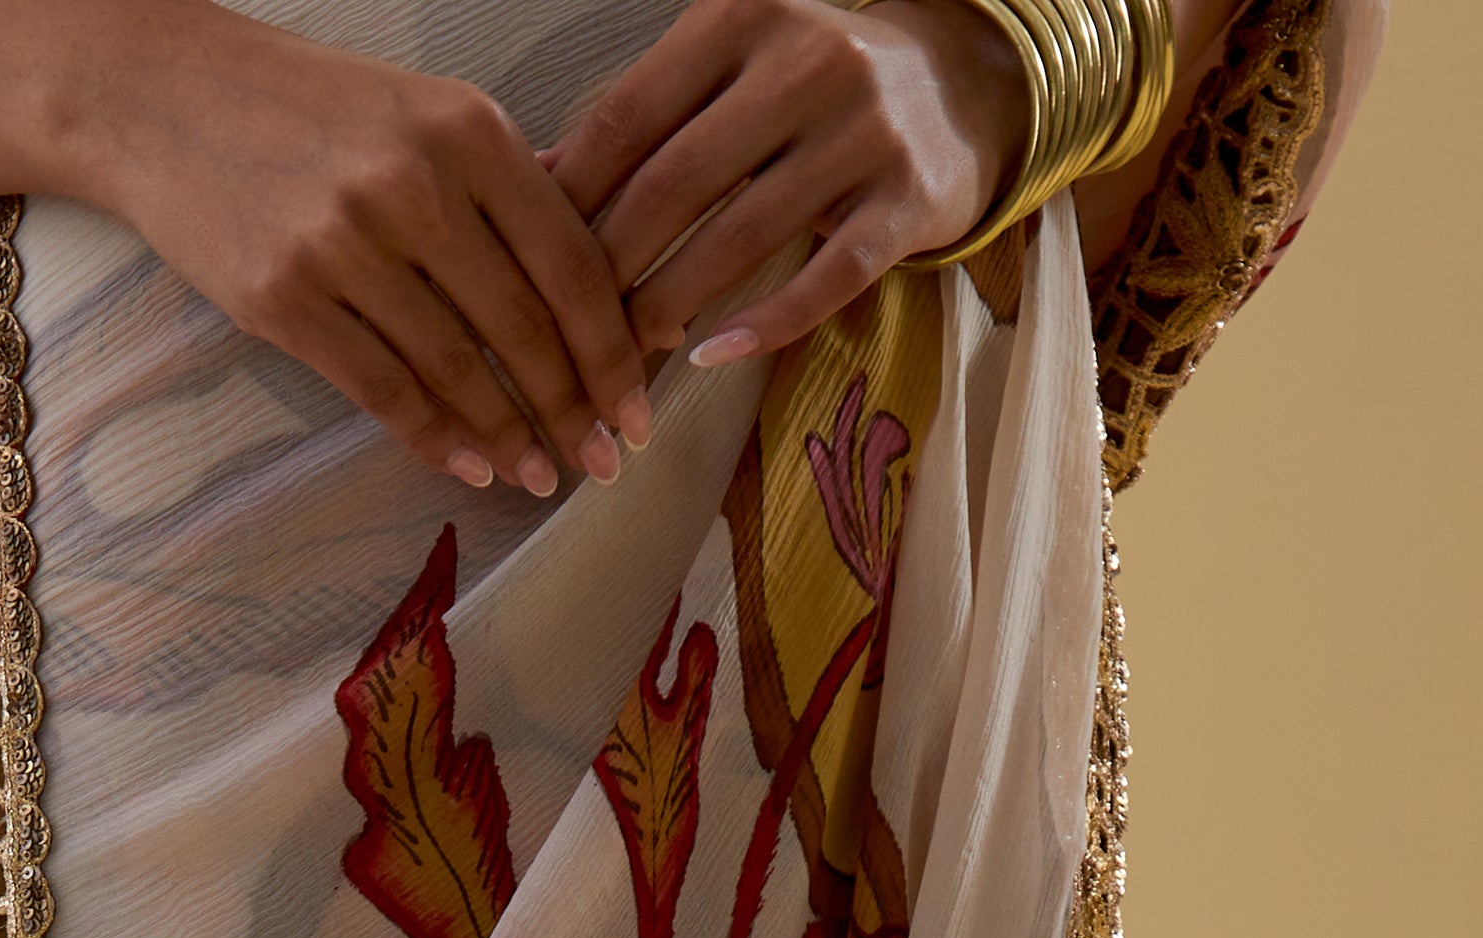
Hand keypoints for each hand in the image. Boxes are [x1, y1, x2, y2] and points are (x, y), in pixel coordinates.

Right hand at [76, 4, 654, 495]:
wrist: (163, 96)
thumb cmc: (308, 110)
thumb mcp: (420, 112)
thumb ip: (500, 186)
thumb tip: (590, 277)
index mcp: (465, 129)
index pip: (568, 261)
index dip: (612, 349)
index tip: (638, 409)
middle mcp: (412, 185)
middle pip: (522, 327)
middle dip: (572, 409)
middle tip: (603, 463)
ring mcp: (344, 246)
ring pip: (457, 370)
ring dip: (509, 436)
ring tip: (540, 476)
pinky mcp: (284, 300)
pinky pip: (384, 390)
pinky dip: (438, 438)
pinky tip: (473, 467)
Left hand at [542, 0, 1030, 369]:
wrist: (951, 92)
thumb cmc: (809, 92)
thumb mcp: (728, 76)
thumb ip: (644, 119)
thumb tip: (536, 177)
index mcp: (743, 19)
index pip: (631, 117)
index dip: (574, 199)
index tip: (531, 263)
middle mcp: (805, 62)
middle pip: (676, 182)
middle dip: (613, 267)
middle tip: (572, 332)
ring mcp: (862, 132)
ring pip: (741, 236)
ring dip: (672, 306)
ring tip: (631, 354)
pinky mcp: (906, 201)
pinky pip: (825, 278)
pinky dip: (763, 324)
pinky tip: (713, 358)